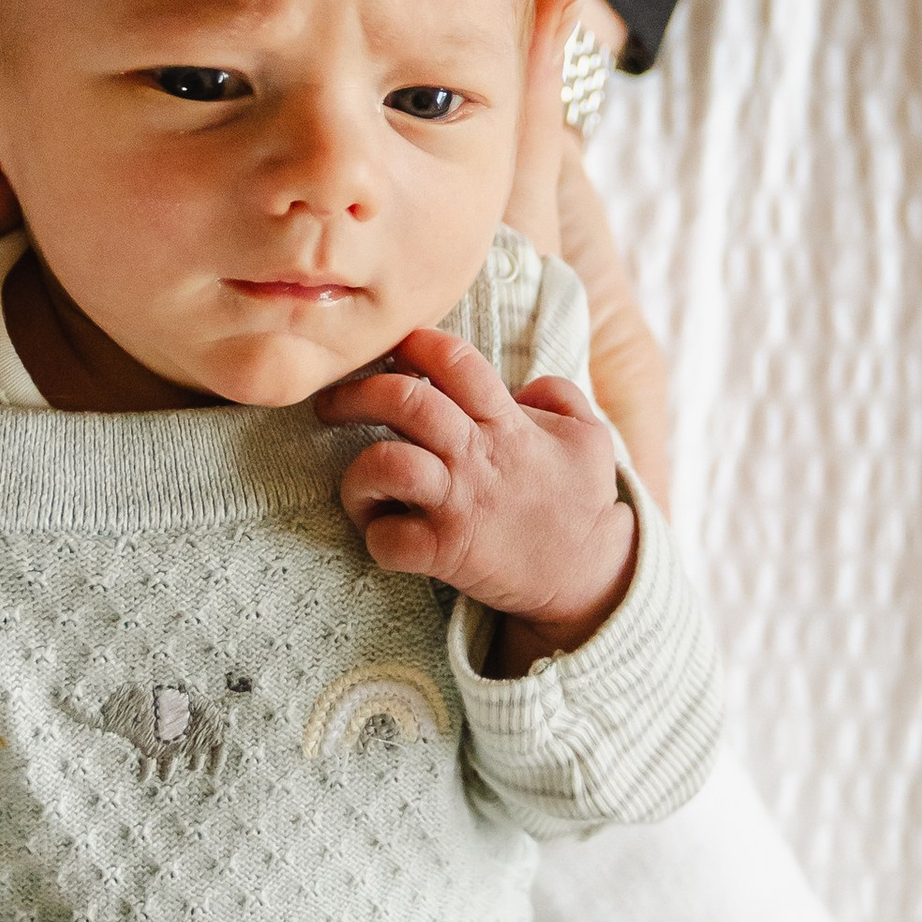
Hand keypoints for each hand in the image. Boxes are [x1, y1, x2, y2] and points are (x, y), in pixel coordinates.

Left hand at [315, 323, 634, 665]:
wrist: (590, 578)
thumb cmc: (582, 504)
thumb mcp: (590, 436)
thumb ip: (558, 395)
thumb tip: (523, 382)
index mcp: (507, 423)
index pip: (455, 360)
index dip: (416, 343)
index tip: (393, 349)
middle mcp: (478, 456)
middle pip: (405, 401)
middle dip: (357, 392)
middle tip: (332, 402)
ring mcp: (459, 504)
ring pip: (386, 464)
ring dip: (358, 471)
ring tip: (360, 482)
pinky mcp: (447, 552)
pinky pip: (388, 538)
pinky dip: (375, 535)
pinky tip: (382, 531)